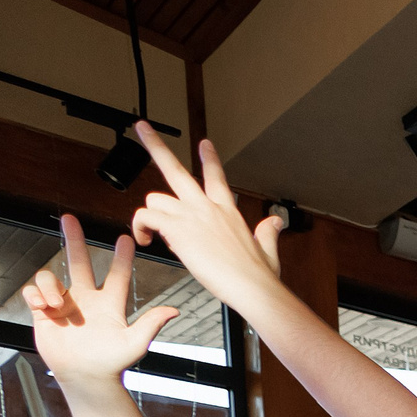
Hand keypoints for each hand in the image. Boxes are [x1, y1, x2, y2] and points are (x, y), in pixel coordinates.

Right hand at [20, 216, 176, 388]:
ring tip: (55, 305)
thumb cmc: (112, 363)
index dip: (121, 257)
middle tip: (70, 218)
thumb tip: (175, 310)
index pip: (116, 274)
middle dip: (75, 239)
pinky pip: (34, 292)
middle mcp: (86, 298)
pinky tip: (42, 308)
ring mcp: (64, 304)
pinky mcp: (44, 312)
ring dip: (50, 285)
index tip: (125, 238)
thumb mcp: (135, 343)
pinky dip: (35, 295)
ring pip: (52, 277)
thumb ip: (151, 324)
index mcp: (109, 303)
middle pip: (79, 262)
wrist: (86, 378)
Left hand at [124, 127, 286, 309]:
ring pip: (154, 198)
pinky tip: (145, 239)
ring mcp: (191, 216)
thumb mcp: (268, 249)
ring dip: (149, 215)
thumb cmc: (260, 276)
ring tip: (150, 233)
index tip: (204, 143)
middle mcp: (207, 208)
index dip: (209, 157)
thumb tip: (276, 222)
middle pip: (175, 169)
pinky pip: (146, 216)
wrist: (253, 288)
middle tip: (142, 128)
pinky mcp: (178, 229)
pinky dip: (140, 227)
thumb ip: (267, 232)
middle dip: (156, 146)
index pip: (216, 176)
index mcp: (227, 211)